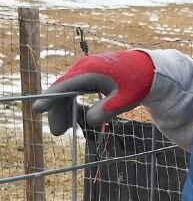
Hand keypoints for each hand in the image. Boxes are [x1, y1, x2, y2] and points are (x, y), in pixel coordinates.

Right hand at [32, 51, 154, 133]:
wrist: (147, 69)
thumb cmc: (137, 83)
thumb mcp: (125, 100)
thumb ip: (107, 110)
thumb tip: (89, 120)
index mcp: (91, 70)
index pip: (65, 85)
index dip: (50, 98)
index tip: (38, 109)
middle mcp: (83, 68)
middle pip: (62, 90)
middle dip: (57, 111)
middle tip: (57, 132)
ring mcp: (84, 71)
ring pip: (67, 91)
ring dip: (64, 110)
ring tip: (63, 130)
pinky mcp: (88, 76)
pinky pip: (74, 91)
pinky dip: (71, 104)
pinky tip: (72, 120)